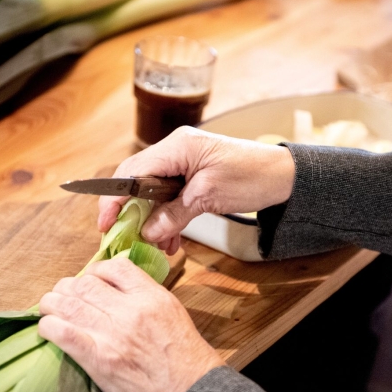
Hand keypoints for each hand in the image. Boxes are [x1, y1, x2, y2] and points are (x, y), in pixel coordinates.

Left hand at [38, 257, 223, 391]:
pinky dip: (50, 327)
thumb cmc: (189, 361)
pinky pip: (63, 333)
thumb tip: (122, 291)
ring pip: (68, 304)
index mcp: (152, 297)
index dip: (96, 270)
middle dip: (69, 287)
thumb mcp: (174, 315)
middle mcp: (130, 310)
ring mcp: (113, 334)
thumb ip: (148, 299)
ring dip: (52, 303)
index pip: (115, 267)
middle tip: (64, 294)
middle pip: (86, 284)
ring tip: (49, 307)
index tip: (91, 279)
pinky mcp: (98, 359)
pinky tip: (47, 328)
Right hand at [98, 126, 294, 253]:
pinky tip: (170, 240)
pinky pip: (169, 197)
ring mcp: (184, 163)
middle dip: (129, 211)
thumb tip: (147, 232)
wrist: (285, 176)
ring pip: (152, 192)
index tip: (106, 223)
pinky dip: (167, 218)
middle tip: (122, 237)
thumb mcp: (209, 196)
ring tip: (152, 244)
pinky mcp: (192, 176)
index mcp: (176, 147)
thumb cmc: (252, 176)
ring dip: (150, 219)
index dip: (114, 198)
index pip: (132, 171)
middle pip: (137, 181)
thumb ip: (174, 214)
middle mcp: (175, 151)